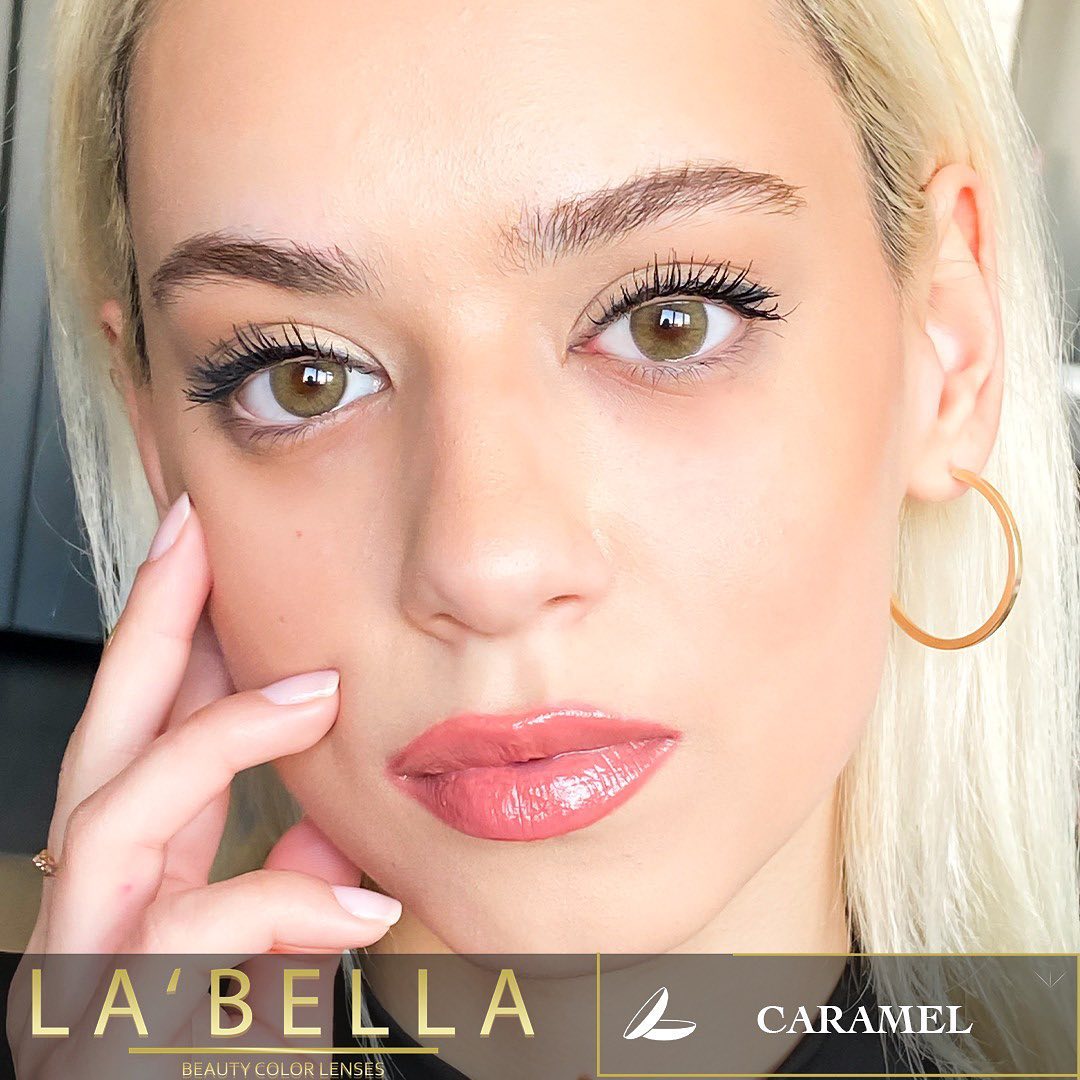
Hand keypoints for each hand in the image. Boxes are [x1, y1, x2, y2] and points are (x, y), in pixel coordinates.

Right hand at [7, 493, 398, 1071]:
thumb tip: (328, 825)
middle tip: (191, 533)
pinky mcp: (101, 1032)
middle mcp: (90, 916)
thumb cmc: (221, 1073)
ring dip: (214, 739)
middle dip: (146, 626)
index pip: (147, 734)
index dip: (173, 640)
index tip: (210, 554)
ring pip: (110, 815)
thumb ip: (285, 889)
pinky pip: (181, 945)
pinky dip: (274, 907)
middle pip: (104, 739)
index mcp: (136, 887)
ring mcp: (81, 975)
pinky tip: (357, 905)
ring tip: (312, 694)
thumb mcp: (268, 969)